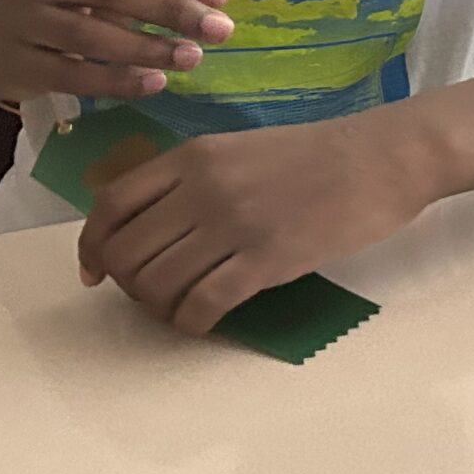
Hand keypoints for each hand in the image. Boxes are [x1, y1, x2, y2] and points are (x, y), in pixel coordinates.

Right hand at [0, 0, 233, 107]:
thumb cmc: (56, 8)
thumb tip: (209, 4)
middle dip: (171, 8)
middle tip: (218, 30)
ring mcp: (26, 21)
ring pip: (91, 33)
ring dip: (147, 46)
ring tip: (192, 58)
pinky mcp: (20, 64)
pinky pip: (73, 75)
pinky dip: (116, 81)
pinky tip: (154, 84)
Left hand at [77, 113, 430, 331]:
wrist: (381, 159)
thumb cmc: (317, 155)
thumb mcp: (240, 151)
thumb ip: (193, 181)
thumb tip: (154, 229)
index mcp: (193, 157)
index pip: (111, 205)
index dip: (92, 246)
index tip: (96, 273)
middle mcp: (202, 188)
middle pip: (127, 251)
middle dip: (129, 284)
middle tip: (154, 295)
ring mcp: (233, 224)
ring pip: (157, 283)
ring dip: (159, 308)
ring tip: (182, 308)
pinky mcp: (266, 260)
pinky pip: (201, 304)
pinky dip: (190, 323)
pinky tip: (204, 322)